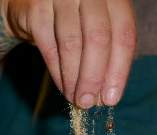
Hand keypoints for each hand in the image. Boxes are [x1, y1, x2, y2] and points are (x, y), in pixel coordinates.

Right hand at [0, 0, 136, 107]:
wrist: (33, 2)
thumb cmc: (75, 19)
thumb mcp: (98, 29)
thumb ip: (107, 56)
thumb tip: (105, 96)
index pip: (124, 34)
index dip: (119, 70)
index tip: (111, 99)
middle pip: (98, 38)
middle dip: (94, 77)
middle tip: (88, 103)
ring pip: (72, 44)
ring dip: (74, 78)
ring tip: (76, 99)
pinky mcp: (38, 7)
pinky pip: (49, 46)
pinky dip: (57, 72)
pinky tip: (63, 87)